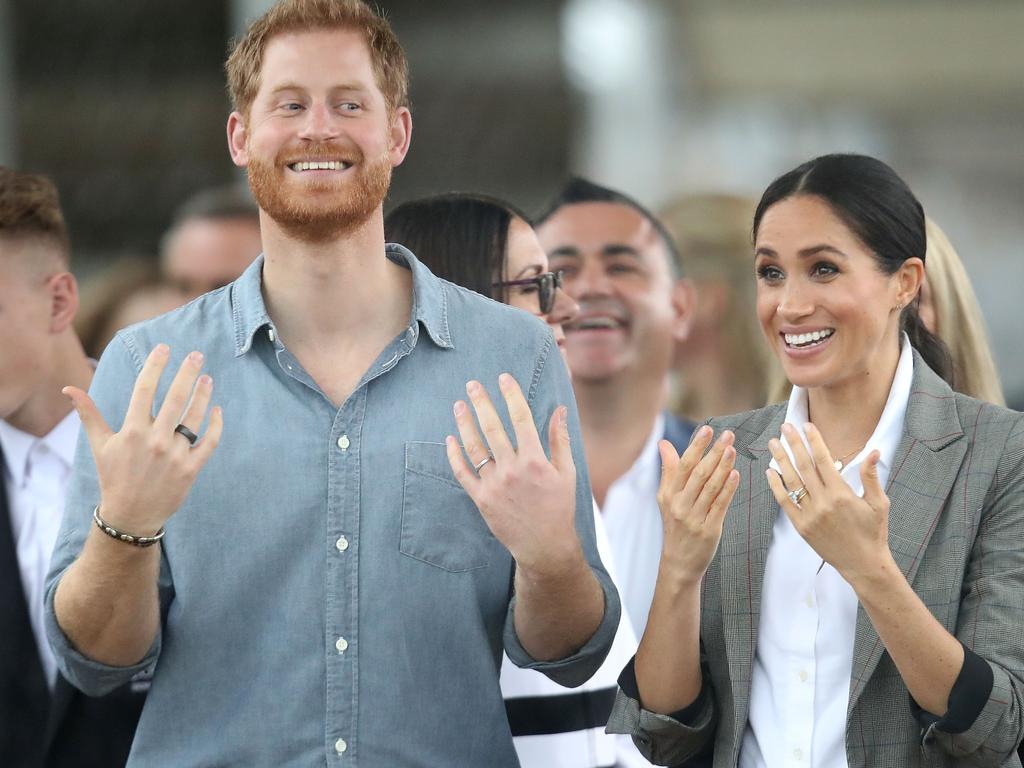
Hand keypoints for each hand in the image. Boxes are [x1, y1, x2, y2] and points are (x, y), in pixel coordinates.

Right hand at [63, 344, 222, 535]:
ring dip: (203, 395)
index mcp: (131, 431)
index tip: (164, 347)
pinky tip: (217, 410)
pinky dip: (216, 426)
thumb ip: (88, 415)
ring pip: (194, 417)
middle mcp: (154, 441)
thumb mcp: (100, 445)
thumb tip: (69, 389)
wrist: (131, 515)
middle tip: (197, 355)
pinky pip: (209, 442)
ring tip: (208, 378)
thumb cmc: (114, 476)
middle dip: (186, 373)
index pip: (144, 390)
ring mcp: (174, 455)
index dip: (155, 366)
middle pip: (174, 399)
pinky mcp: (191, 469)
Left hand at [446, 373, 578, 577]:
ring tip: (458, 405)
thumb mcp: (566, 472)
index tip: (503, 378)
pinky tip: (450, 439)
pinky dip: (454, 455)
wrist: (544, 545)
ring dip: (464, 423)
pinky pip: (463, 473)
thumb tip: (559, 409)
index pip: (520, 418)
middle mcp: (512, 470)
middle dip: (481, 402)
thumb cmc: (558, 507)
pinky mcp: (481, 499)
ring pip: (474, 447)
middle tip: (472, 384)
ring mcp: (494, 485)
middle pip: (492, 427)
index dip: (511, 394)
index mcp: (535, 460)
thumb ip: (559, 439)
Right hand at [657, 426, 739, 585]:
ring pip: (711, 487)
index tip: (707, 430)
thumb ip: (668, 470)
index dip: (695, 447)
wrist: (678, 562)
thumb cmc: (675, 525)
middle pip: (699, 473)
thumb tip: (663, 444)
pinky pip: (720, 505)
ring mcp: (694, 518)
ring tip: (732, 449)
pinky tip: (735, 474)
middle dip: (713, 452)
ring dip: (723, 466)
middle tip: (727, 435)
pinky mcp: (709, 529)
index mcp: (669, 494)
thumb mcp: (666, 498)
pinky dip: (728, 489)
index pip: (683, 465)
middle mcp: (680, 504)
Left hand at [766, 422, 891, 583]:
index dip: (814, 441)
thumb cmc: (873, 532)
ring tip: (774, 443)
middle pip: (804, 466)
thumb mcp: (879, 504)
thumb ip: (872, 477)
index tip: (806, 425)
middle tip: (785, 426)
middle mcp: (823, 502)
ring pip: (791, 481)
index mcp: (842, 494)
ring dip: (781, 460)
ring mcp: (810, 515)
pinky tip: (770, 471)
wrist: (863, 564)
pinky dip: (776, 486)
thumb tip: (874, 451)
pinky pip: (784, 502)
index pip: (824, 460)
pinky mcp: (801, 527)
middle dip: (794, 444)